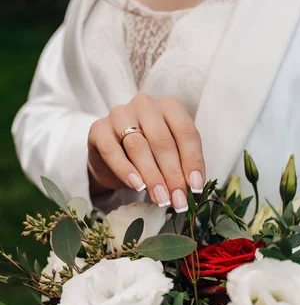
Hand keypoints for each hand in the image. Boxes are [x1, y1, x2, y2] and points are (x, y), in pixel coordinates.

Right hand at [87, 94, 204, 211]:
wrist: (111, 157)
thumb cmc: (148, 153)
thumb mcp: (170, 155)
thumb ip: (182, 166)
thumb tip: (193, 187)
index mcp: (170, 106)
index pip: (186, 133)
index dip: (193, 161)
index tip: (196, 187)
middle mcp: (145, 105)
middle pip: (162, 141)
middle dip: (173, 175)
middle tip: (178, 200)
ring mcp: (120, 114)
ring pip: (138, 146)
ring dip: (152, 176)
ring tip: (160, 198)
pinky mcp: (99, 129)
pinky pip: (112, 150)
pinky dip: (126, 170)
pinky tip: (137, 186)